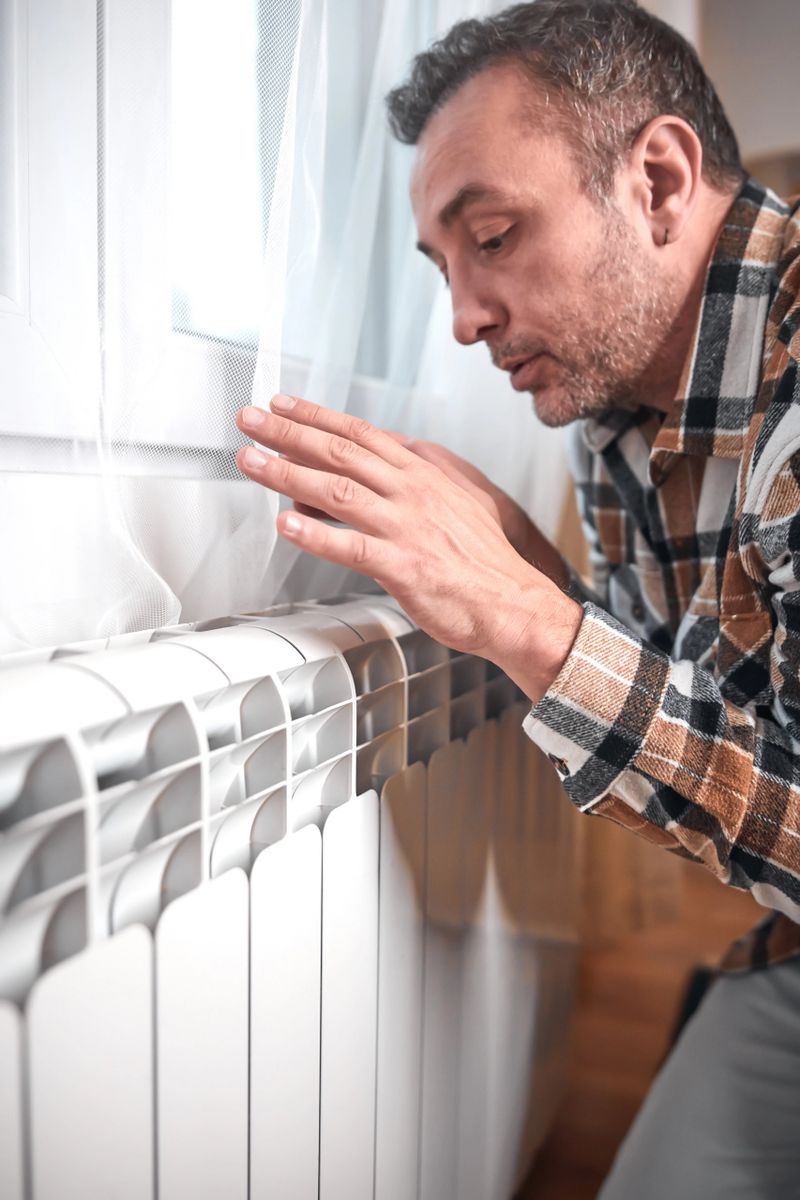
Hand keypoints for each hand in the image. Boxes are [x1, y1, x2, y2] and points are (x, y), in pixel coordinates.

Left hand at [235, 396, 581, 702]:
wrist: (513, 603)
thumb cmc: (484, 561)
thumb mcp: (459, 500)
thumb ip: (420, 479)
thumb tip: (389, 462)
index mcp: (422, 475)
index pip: (360, 433)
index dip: (316, 415)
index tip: (282, 404)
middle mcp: (411, 492)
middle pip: (340, 451)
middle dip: (288, 432)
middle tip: (250, 420)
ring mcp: (407, 527)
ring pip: (337, 491)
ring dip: (287, 474)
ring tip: (252, 462)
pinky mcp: (404, 566)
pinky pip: (352, 546)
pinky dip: (315, 535)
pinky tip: (285, 525)